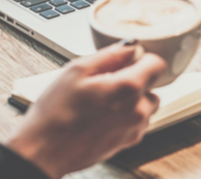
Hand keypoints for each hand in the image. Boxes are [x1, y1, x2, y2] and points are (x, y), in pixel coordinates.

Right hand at [6, 42, 166, 178]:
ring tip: (101, 102)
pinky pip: (136, 121)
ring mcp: (134, 128)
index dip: (143, 58)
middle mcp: (138, 110)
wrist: (43, 153)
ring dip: (130, 99)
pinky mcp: (128, 142)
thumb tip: (131, 47)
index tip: (127, 60)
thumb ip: (110, 55)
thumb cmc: (55, 114)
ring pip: (145, 104)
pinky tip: (101, 117)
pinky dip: (125, 116)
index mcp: (128, 88)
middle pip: (152, 85)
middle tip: (105, 83)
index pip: (158, 64)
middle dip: (134, 80)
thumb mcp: (77, 71)